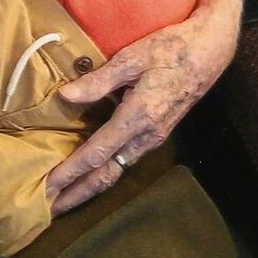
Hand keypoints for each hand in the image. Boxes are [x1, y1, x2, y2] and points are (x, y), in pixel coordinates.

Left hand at [46, 0, 241, 214]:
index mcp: (138, 118)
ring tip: (65, 196)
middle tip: (50, 209)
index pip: (96, 154)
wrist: (209, 50)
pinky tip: (92, 172)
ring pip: (118, 170)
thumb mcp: (131, 58)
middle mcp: (146, 136)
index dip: (70, 172)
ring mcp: (154, 137)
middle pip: (107, 175)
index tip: (48, 187)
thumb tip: (66, 96)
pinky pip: (126, 160)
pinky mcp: (158, 132)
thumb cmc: (171, 48)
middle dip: (77, 193)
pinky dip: (105, 172)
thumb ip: (98, 81)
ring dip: (90, 186)